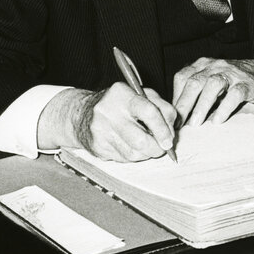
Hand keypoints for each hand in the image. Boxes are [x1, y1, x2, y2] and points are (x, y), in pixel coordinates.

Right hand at [39, 84, 176, 161]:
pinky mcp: (97, 147)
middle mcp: (108, 111)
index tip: (169, 141)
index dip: (163, 129)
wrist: (82, 114)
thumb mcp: (141, 95)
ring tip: (146, 146)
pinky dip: (133, 156)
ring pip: (133, 154)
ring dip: (146, 154)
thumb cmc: (119, 104)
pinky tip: (130, 147)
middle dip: (156, 148)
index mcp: (122, 94)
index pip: (149, 112)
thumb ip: (162, 108)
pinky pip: (123, 159)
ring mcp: (100, 131)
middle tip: (162, 148)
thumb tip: (172, 131)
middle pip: (141, 140)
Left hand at [172, 54, 253, 126]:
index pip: (182, 78)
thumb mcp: (212, 83)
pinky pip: (234, 94)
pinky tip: (218, 120)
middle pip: (194, 82)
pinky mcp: (247, 83)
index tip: (171, 118)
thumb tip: (178, 117)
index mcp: (203, 65)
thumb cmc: (234, 82)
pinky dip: (224, 107)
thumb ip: (196, 94)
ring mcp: (231, 73)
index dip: (175, 98)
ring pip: (213, 85)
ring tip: (195, 123)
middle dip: (184, 104)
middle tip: (178, 123)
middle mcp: (215, 66)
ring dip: (202, 105)